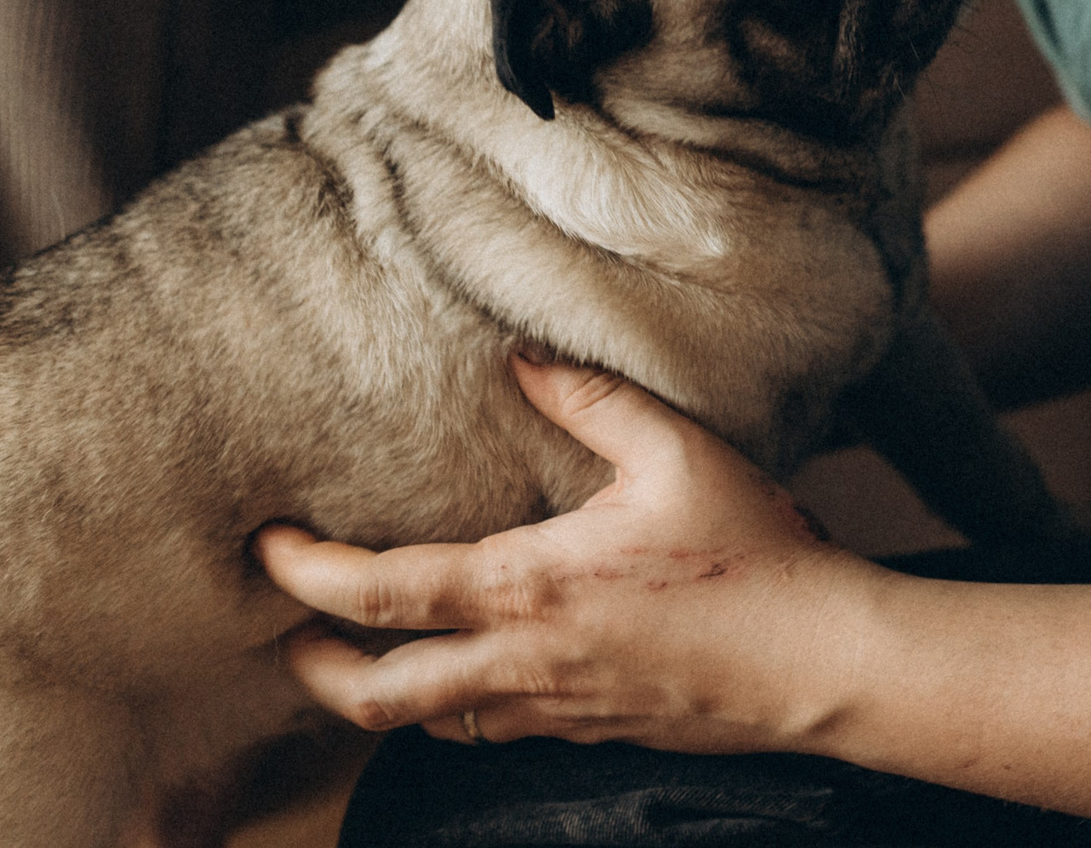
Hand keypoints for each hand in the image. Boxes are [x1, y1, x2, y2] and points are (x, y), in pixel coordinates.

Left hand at [257, 358, 873, 752]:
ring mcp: (555, 709)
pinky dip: (453, 706)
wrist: (825, 665)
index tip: (265, 547)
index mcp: (529, 588)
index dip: (307, 574)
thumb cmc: (757, 555)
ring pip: (430, 723)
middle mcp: (524, 662)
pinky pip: (493, 732)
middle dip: (312, 670)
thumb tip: (519, 356)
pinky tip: (469, 669)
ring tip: (364, 650)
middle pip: (374, 696)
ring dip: (380, 693)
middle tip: (285, 634)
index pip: (382, 593)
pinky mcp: (592, 732)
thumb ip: (590, 399)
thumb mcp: (678, 452)